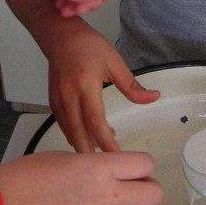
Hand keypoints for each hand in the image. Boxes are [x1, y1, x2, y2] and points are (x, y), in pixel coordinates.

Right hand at [0, 150, 162, 204]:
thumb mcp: (66, 157)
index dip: (142, 165)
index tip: (135, 166)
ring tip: (110, 203)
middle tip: (132, 185)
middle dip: (145, 187)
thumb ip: (95, 164)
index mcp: (100, 169)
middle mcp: (105, 197)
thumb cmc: (26, 178)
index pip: (145, 165)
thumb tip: (110, 169)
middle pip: (153, 195)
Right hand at [48, 26, 159, 152]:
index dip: (106, 142)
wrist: (60, 36)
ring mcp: (58, 101)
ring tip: (103, 154)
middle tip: (108, 168)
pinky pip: (64, 125)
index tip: (118, 157)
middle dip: (92, 154)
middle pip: (78, 134)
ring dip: (84, 146)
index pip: (95, 121)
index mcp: (86, 86)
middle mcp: (69, 96)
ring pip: (69, 133)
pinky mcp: (52, 102)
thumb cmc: (88, 46)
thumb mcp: (114, 62)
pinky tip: (89, 137)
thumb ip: (132, 85)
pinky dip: (76, 136)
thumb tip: (153, 97)